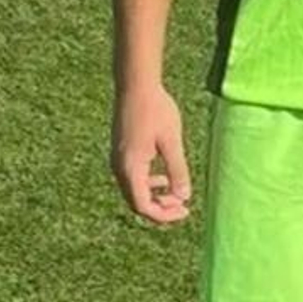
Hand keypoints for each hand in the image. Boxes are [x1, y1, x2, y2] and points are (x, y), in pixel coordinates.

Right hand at [111, 84, 191, 221]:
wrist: (135, 85)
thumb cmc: (155, 110)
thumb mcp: (171, 142)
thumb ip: (177, 170)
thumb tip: (183, 197)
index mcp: (130, 168)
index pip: (143, 206)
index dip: (164, 215)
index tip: (184, 211)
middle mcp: (119, 167)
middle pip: (136, 202)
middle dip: (160, 209)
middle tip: (183, 206)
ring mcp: (118, 160)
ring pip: (134, 191)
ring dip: (155, 197)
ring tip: (176, 193)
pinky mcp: (121, 152)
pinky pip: (132, 178)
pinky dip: (148, 184)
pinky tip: (165, 178)